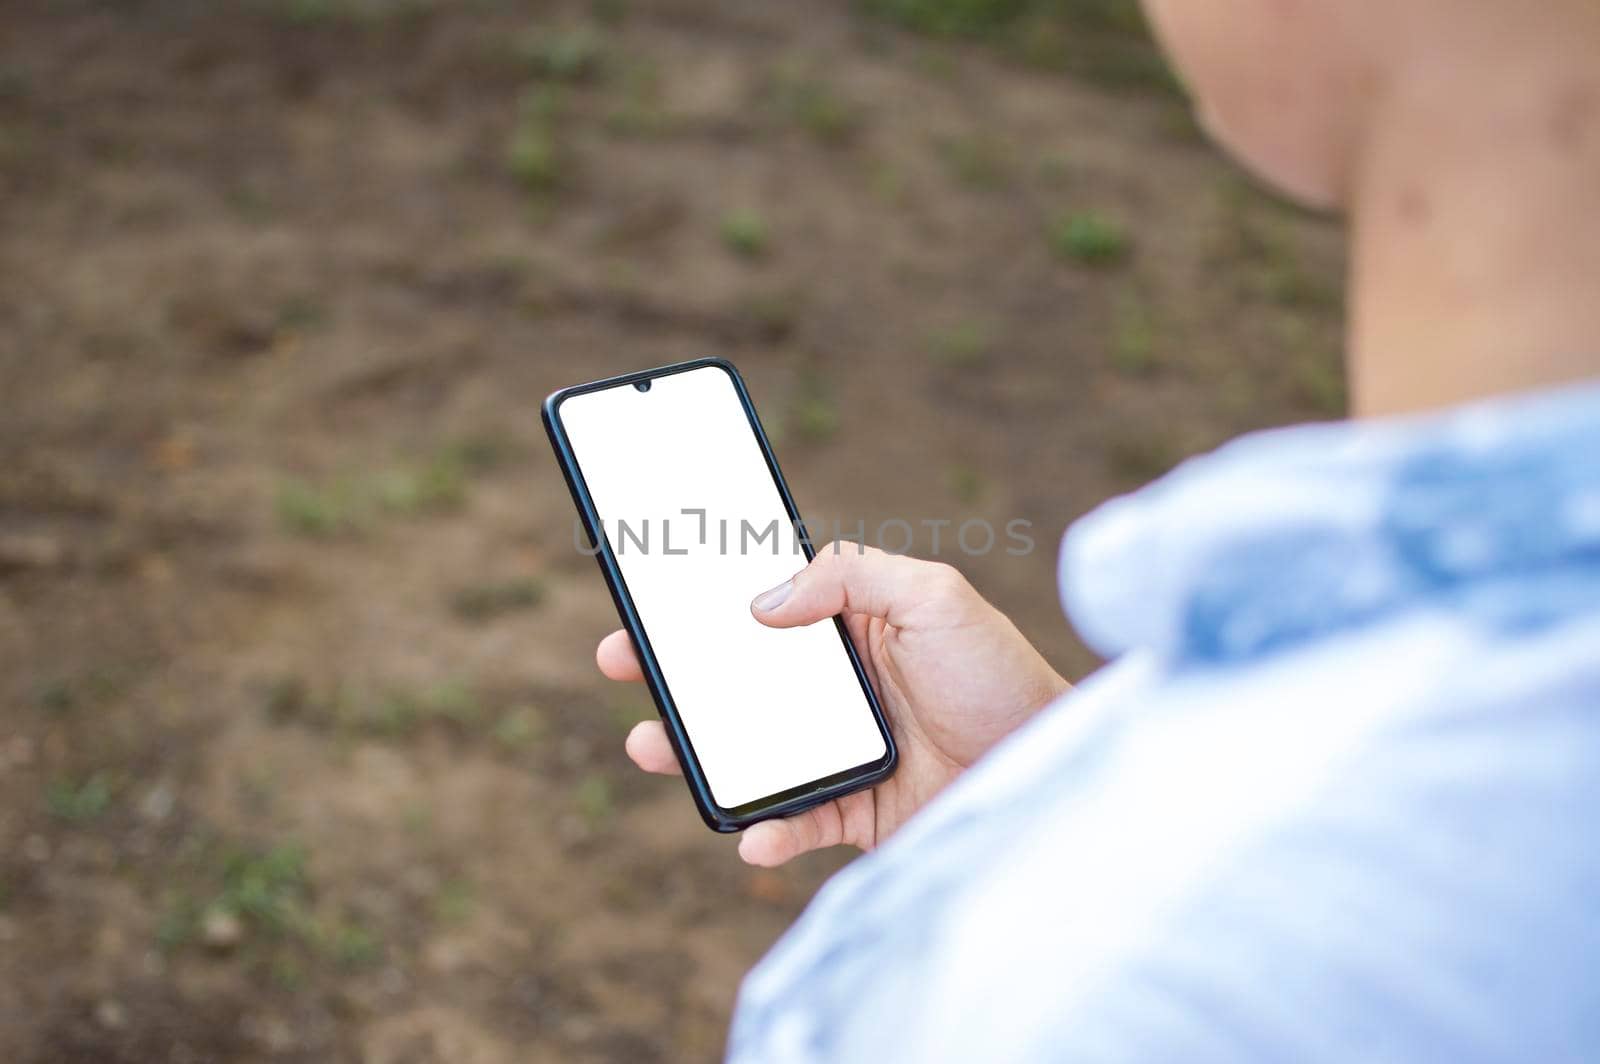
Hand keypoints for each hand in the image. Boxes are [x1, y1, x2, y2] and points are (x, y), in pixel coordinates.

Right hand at [595, 543, 1068, 866]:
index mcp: (850, 629)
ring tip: (652, 746)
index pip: (759, 612)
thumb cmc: (1001, 674)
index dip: (700, 608)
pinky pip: (795, 822)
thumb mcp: (934, 597)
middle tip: (620, 665)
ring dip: (694, 753)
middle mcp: (837, 691)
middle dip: (672, 676)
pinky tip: (754, 832)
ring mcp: (841, 753)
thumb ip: (850, 578)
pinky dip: (767, 831)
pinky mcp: (855, 813)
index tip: (645, 603)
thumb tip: (760, 603)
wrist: (1055, 771)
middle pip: (736, 683)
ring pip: (748, 754)